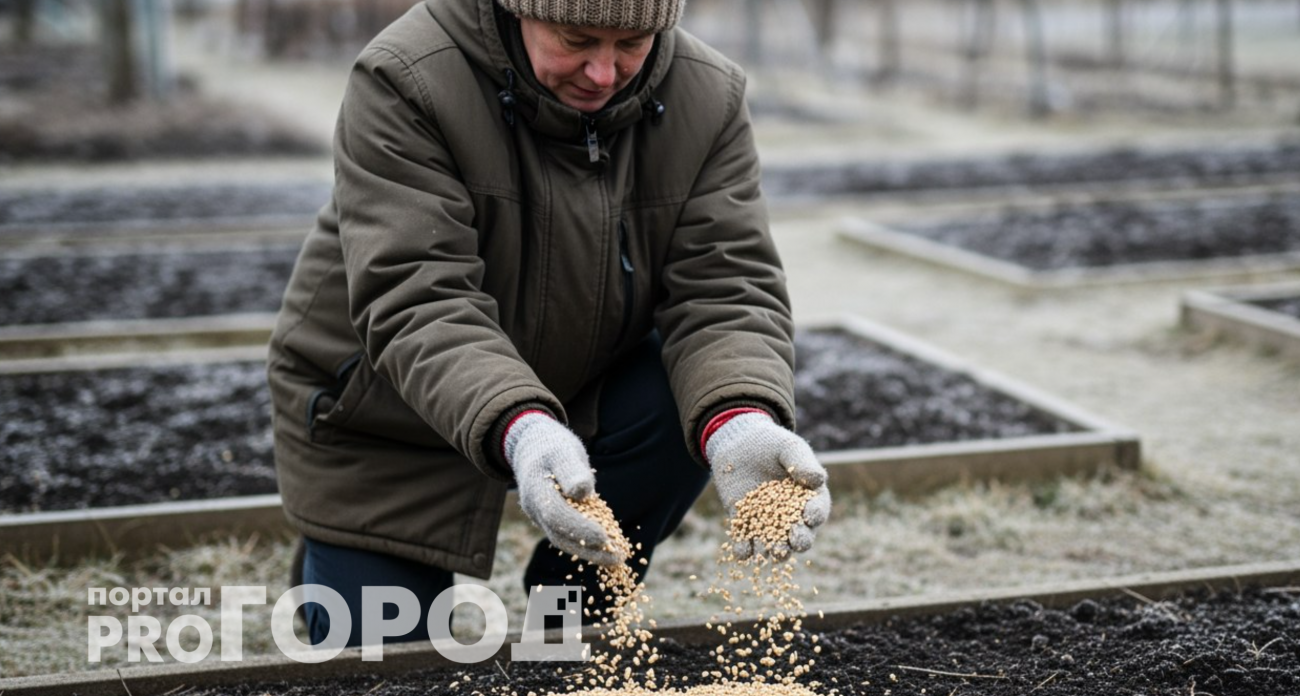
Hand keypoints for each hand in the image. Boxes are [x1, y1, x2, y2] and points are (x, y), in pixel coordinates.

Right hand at [504, 412, 624, 565]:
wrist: (534, 446)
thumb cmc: (552, 445)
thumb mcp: (563, 450)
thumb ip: (571, 470)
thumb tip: (582, 491)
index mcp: (536, 490)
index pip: (556, 515)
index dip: (579, 529)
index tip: (605, 539)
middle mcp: (535, 508)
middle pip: (560, 536)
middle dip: (589, 549)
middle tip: (617, 558)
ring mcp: (540, 516)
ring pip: (563, 539)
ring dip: (590, 552)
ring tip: (616, 558)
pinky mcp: (551, 518)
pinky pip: (567, 534)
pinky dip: (586, 543)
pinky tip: (608, 548)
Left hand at [705, 412, 830, 559]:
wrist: (738, 443)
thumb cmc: (771, 444)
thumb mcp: (788, 448)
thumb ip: (802, 463)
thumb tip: (818, 480)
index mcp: (808, 497)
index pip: (817, 509)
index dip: (816, 514)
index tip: (810, 516)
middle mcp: (791, 515)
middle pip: (800, 533)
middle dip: (800, 540)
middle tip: (796, 543)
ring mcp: (767, 522)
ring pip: (774, 543)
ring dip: (774, 550)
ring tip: (774, 553)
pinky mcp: (743, 523)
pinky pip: (745, 541)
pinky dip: (744, 550)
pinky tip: (742, 552)